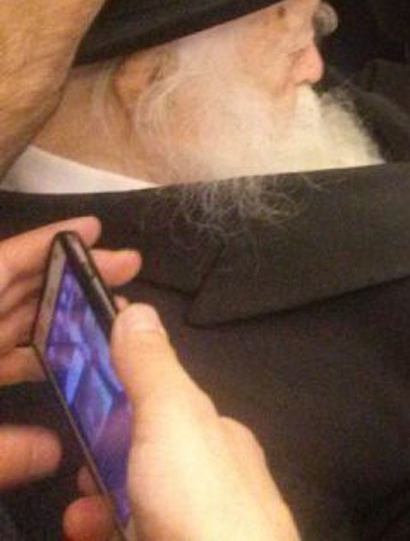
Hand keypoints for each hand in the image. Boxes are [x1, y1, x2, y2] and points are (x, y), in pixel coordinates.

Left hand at [0, 217, 140, 488]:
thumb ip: (3, 452)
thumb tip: (54, 452)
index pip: (2, 266)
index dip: (45, 242)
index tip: (93, 230)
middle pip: (13, 291)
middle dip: (68, 277)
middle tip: (125, 271)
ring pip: (5, 323)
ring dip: (53, 316)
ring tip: (105, 312)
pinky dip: (25, 354)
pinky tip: (60, 364)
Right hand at [62, 304, 297, 540]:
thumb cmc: (205, 504)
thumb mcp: (175, 419)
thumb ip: (153, 370)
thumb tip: (137, 309)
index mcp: (220, 440)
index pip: (169, 408)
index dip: (122, 404)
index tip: (79, 403)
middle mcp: (215, 484)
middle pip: (146, 464)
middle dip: (102, 465)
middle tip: (76, 468)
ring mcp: (197, 525)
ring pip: (138, 507)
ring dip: (99, 508)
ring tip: (79, 514)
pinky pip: (136, 534)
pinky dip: (106, 533)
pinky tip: (88, 533)